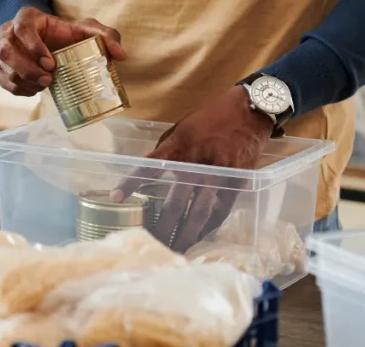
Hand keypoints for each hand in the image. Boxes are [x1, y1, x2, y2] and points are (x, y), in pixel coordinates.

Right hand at [0, 7, 125, 95]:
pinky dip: (18, 88)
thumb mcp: (86, 30)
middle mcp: (6, 31)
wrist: (44, 41)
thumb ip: (106, 35)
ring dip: (23, 80)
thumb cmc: (64, 34)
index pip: (22, 27)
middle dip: (27, 69)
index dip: (33, 46)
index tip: (51, 63)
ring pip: (2, 67)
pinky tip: (34, 89)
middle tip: (49, 80)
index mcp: (26, 17)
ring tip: (44, 85)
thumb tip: (120, 55)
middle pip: (7, 51)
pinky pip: (2, 80)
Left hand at [111, 86, 274, 251]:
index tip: (115, 197)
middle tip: (150, 242)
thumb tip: (144, 173)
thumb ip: (164, 152)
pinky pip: (220, 213)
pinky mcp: (237, 185)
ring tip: (174, 250)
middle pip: (177, 202)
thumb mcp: (180, 129)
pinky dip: (207, 228)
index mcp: (180, 146)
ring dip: (186, 234)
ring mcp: (219, 177)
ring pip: (200, 213)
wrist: (249, 112)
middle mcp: (199, 164)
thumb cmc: (209, 119)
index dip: (132, 183)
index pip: (150, 167)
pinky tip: (196, 239)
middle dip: (163, 225)